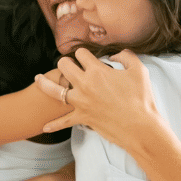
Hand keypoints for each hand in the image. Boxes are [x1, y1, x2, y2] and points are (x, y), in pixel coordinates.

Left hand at [35, 48, 162, 151]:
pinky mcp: (82, 118)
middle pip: (63, 65)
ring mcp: (81, 102)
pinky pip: (63, 121)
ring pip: (54, 90)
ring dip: (45, 83)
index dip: (84, 53)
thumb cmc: (142, 99)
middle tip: (69, 65)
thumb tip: (116, 54)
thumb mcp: (139, 70)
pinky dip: (54, 124)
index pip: (81, 53)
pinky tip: (43, 126)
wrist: (140, 127)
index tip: (88, 58)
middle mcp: (85, 84)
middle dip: (66, 62)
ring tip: (38, 79)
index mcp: (98, 71)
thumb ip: (126, 56)